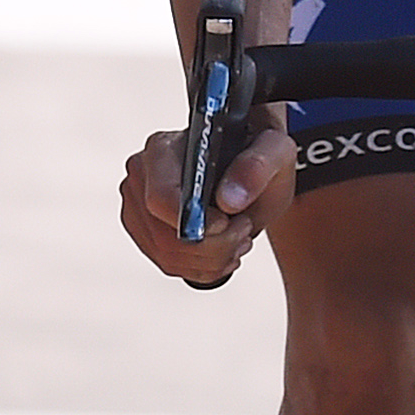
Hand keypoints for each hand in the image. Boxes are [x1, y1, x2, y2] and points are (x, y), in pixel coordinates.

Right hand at [118, 116, 292, 287]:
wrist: (253, 170)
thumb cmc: (258, 152)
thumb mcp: (274, 148)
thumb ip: (257, 166)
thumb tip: (229, 201)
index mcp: (163, 149)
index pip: (160, 198)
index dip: (194, 222)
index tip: (227, 222)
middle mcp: (142, 177)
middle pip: (164, 236)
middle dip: (214, 245)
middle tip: (244, 228)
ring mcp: (139, 208)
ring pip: (168, 257)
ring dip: (215, 258)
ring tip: (239, 235)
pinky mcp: (146, 233)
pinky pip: (171, 266)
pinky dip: (205, 266)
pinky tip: (224, 247)